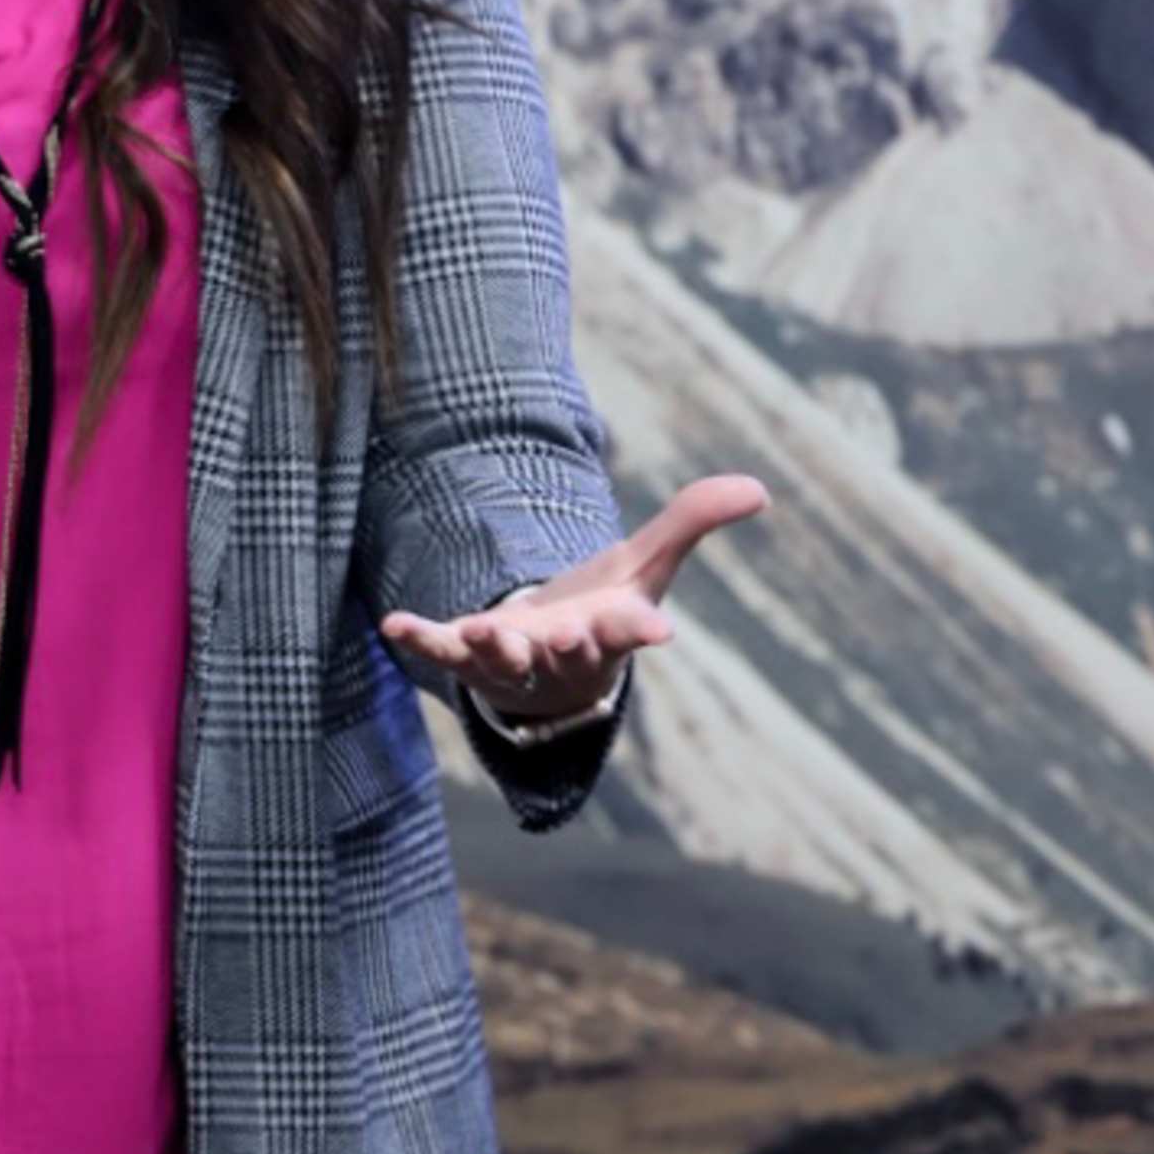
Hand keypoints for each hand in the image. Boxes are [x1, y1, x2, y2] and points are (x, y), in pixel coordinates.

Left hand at [378, 475, 769, 724]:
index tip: (661, 636)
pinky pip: (442, 651)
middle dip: (566, 645)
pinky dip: (421, 639)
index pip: (630, 633)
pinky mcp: (467, 656)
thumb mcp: (645, 564)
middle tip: (564, 635)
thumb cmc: (603, 611)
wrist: (549, 666)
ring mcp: (513, 661)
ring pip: (505, 661)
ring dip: (496, 647)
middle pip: (567, 652)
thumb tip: (760, 488)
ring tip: (484, 628)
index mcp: (608, 632)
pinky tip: (393, 624)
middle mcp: (562, 654)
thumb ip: (694, 521)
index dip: (642, 633)